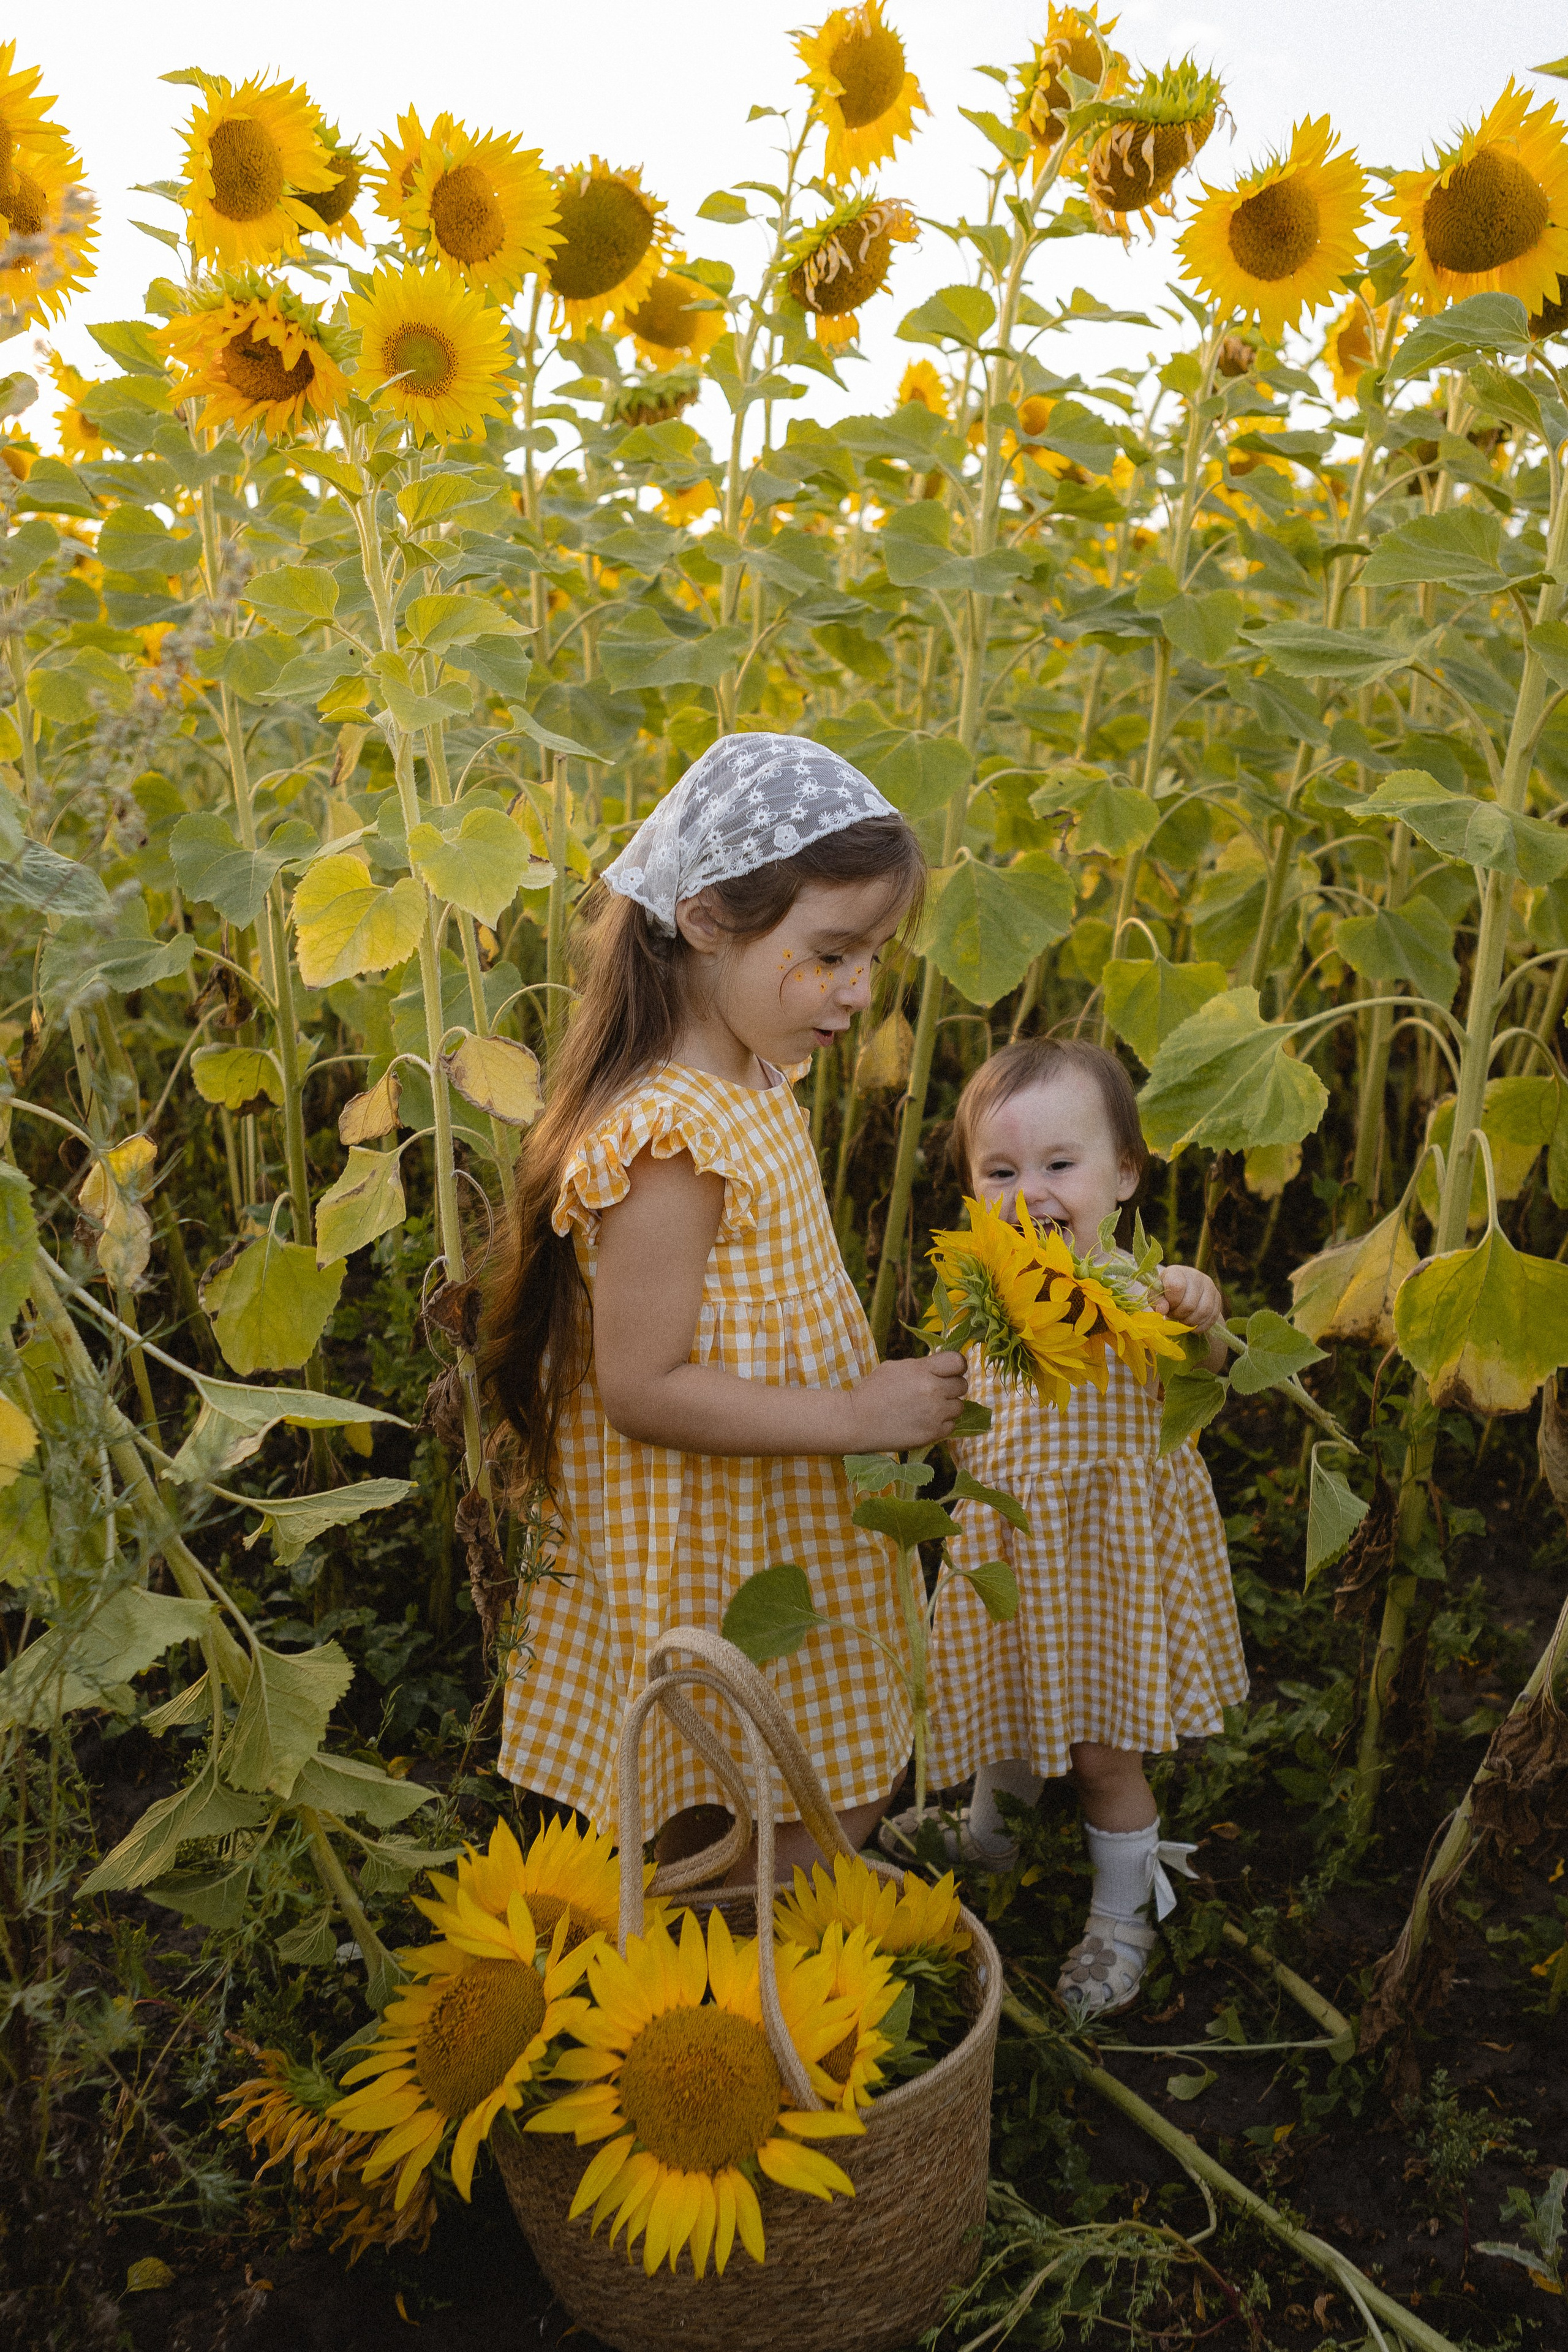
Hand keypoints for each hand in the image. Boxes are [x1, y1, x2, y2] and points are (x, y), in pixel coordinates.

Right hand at [847, 1352, 967, 1450]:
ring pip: (959, 1406)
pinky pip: (951, 1425)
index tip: (950, 1371)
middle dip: (951, 1387)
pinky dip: (941, 1424)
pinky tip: (924, 1421)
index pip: (958, 1362)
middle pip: (962, 1385)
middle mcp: (933, 1390)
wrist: (857, 1420)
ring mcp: (935, 1413)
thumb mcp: (895, 1367)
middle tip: (935, 1391)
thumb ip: (922, 1366)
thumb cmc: (874, 1391)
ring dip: (947, 1406)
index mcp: (923, 1370)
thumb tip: (942, 1367)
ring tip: (928, 1408)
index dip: (956, 1366)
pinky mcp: (933, 1433)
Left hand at [1160, 1264, 1223, 1333]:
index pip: (1176, 1287)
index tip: (1167, 1306)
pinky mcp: (1218, 1298)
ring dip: (1190, 1322)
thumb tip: (1162, 1310)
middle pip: (1189, 1304)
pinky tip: (1192, 1324)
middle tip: (1174, 1315)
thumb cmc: (1166, 1292)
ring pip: (1203, 1312)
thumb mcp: (1157, 1294)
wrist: (1184, 1290)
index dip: (1171, 1303)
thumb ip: (1157, 1301)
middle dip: (1179, 1315)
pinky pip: (1212, 1318)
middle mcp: (1196, 1276)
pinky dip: (1200, 1326)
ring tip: (1182, 1319)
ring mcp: (1210, 1286)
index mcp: (1177, 1272)